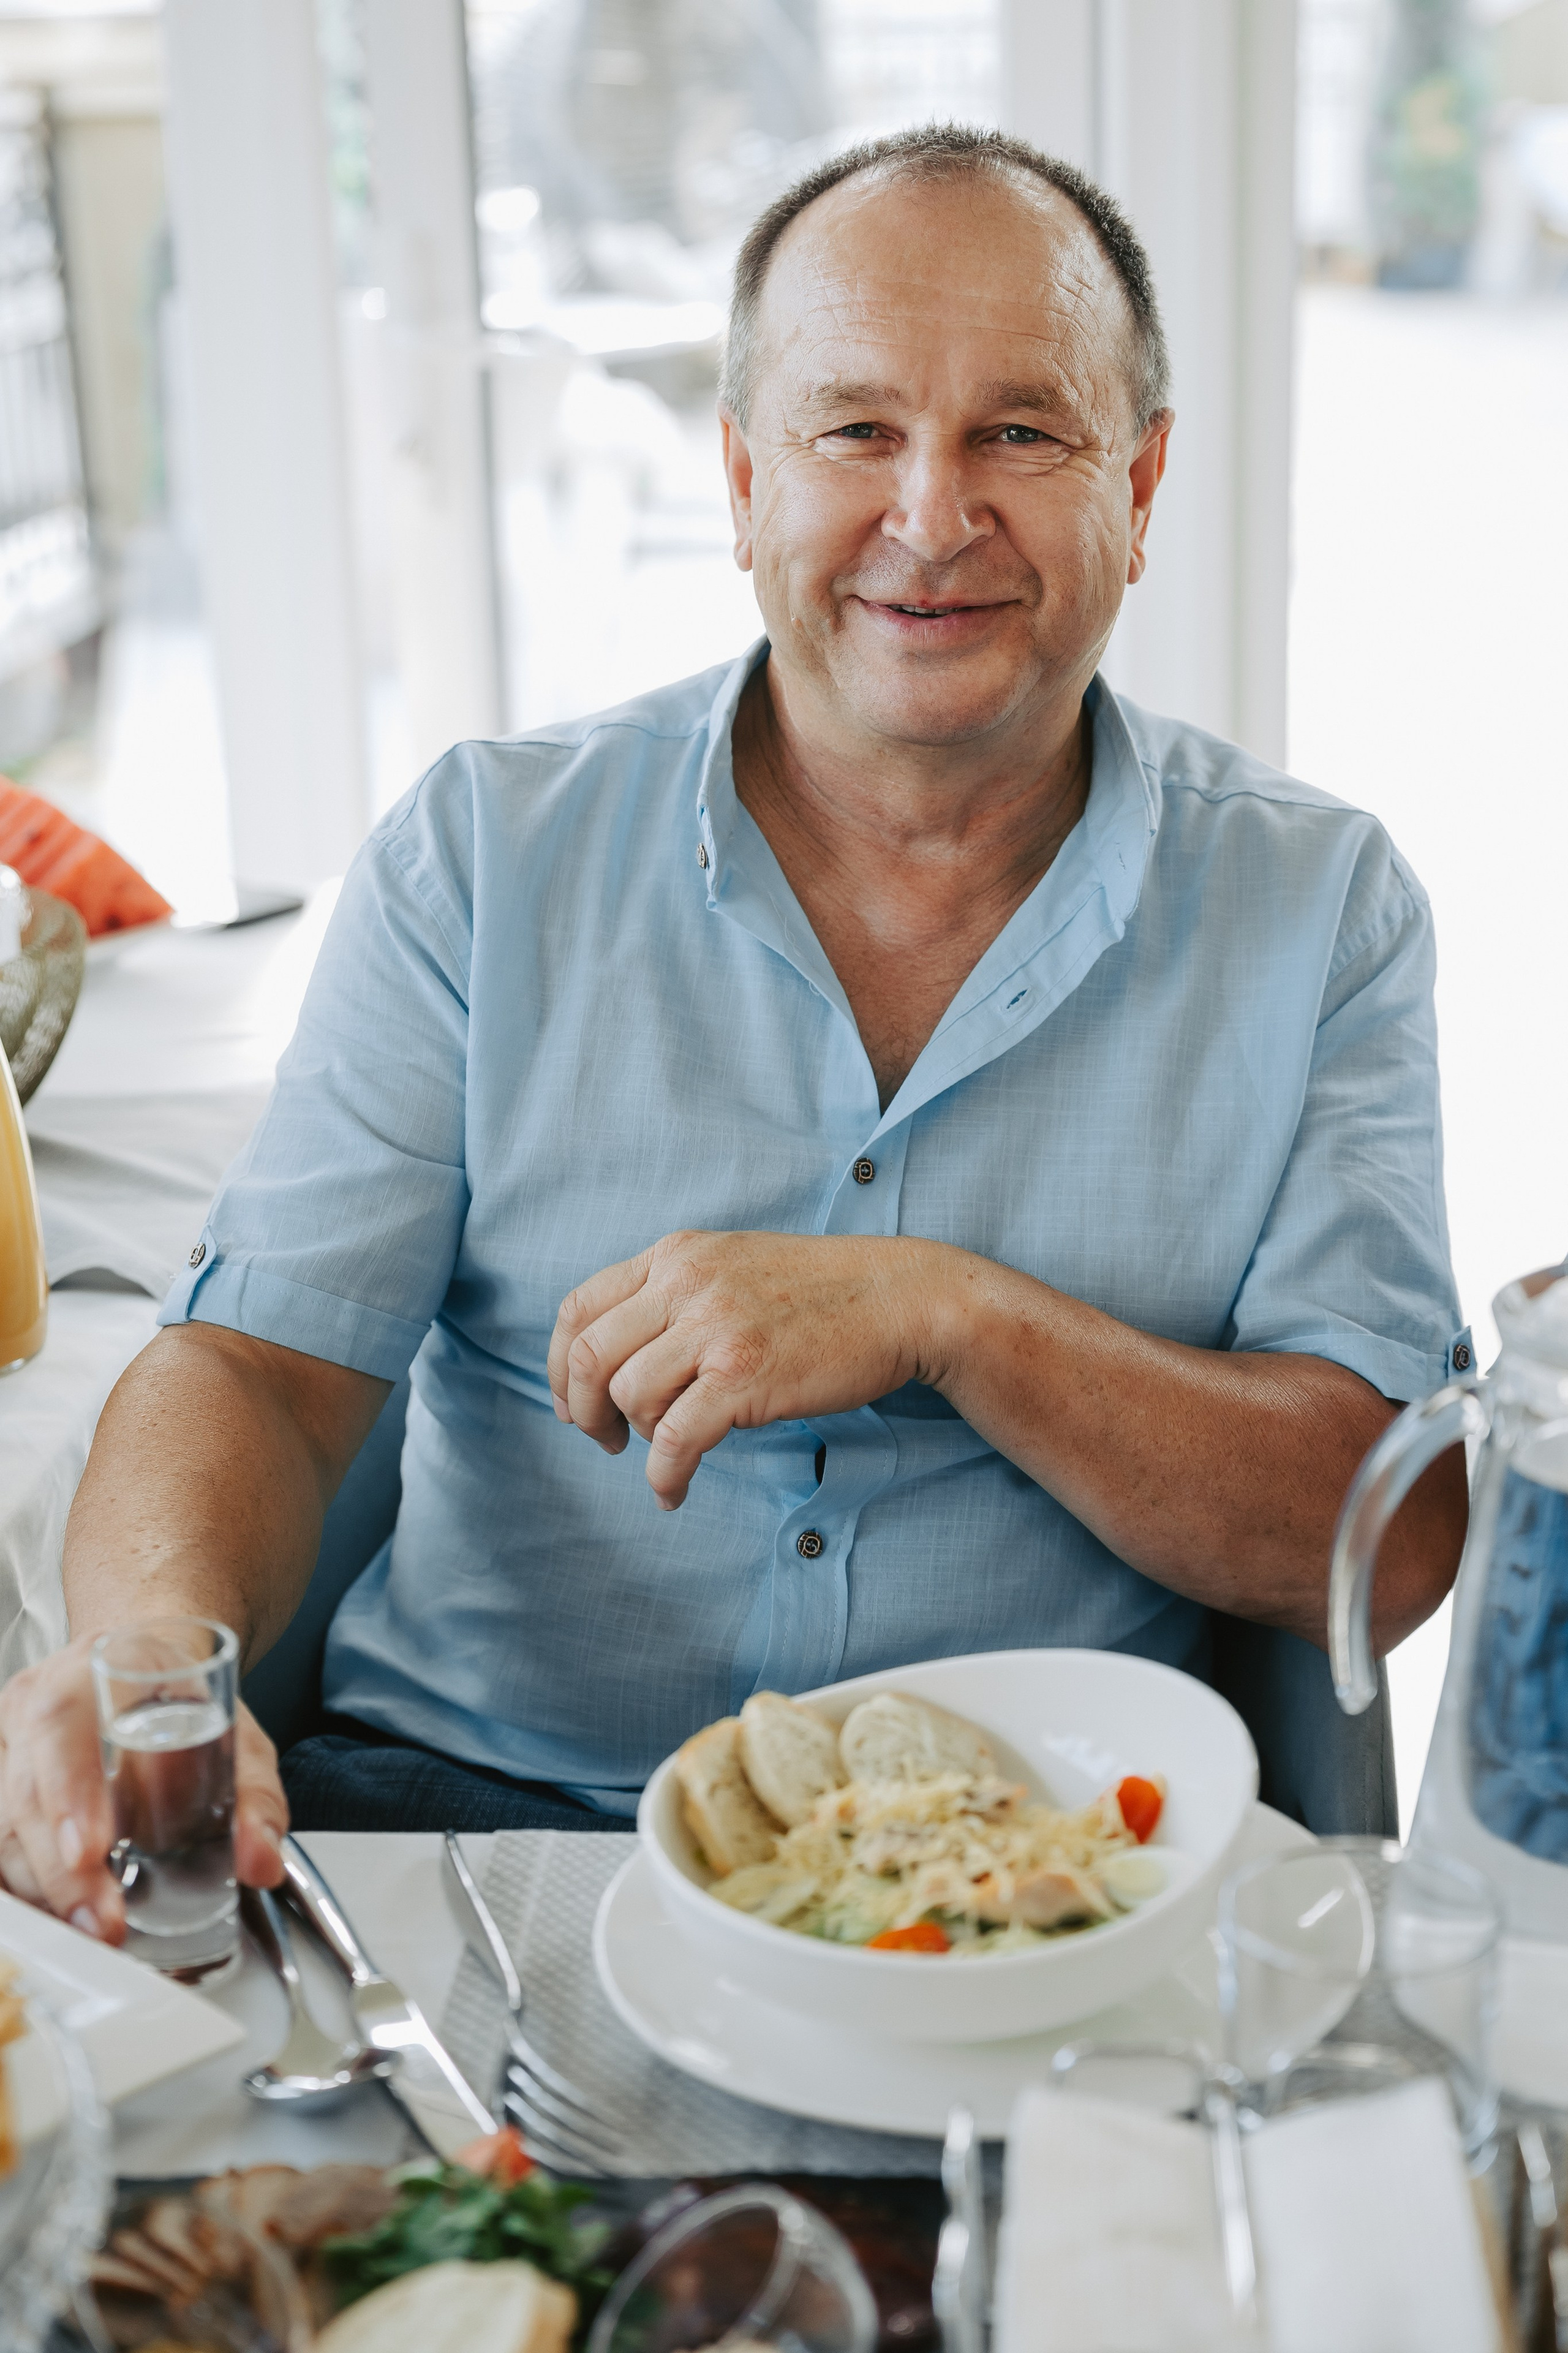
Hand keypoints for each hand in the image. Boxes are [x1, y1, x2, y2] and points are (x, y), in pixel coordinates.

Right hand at [0, 1633, 288, 1939]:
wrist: (142, 1667)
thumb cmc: (183, 1701)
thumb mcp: (236, 1733)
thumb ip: (254, 1797)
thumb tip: (261, 1861)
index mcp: (98, 1668)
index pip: (63, 1720)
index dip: (69, 1789)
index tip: (91, 1848)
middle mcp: (38, 1699)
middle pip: (28, 1789)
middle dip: (61, 1870)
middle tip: (103, 1921)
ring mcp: (9, 1743)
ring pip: (4, 1825)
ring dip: (44, 1889)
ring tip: (91, 1931)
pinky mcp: (0, 1783)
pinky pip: (1, 1843)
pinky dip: (25, 1887)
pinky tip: (57, 1918)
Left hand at [548, 1229, 954, 1507]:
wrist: (898, 1298)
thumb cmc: (820, 1293)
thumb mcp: (731, 1266)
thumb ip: (675, 1294)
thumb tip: (620, 1353)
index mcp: (676, 1255)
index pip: (579, 1307)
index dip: (561, 1366)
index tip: (572, 1402)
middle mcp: (686, 1282)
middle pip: (590, 1355)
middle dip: (583, 1410)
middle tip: (604, 1440)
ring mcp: (715, 1327)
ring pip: (630, 1396)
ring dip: (638, 1438)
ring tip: (669, 1450)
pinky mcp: (744, 1374)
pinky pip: (675, 1439)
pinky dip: (665, 1477)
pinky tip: (673, 1492)